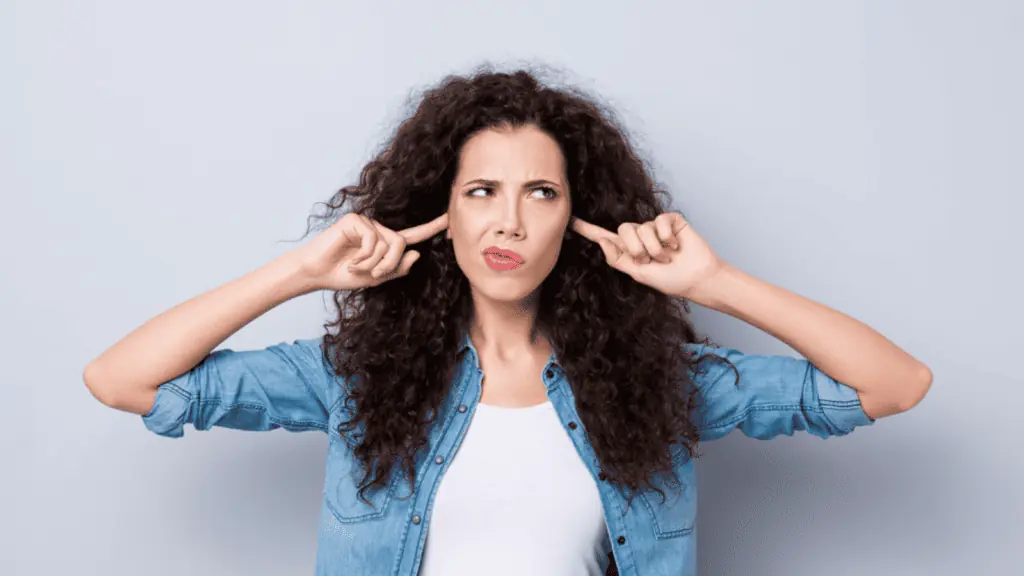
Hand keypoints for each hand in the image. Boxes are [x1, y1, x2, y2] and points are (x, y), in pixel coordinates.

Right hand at [296, 212, 447, 290]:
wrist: (316, 273)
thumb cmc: (343, 274)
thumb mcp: (376, 278)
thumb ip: (397, 268)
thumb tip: (417, 253)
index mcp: (386, 242)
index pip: (413, 235)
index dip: (432, 228)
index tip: (450, 219)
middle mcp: (379, 229)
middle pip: (402, 244)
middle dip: (389, 265)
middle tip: (371, 275)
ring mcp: (367, 223)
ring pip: (389, 243)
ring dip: (374, 263)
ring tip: (355, 267)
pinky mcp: (355, 220)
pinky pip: (373, 240)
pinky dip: (364, 257)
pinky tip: (350, 260)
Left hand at [571, 212, 724, 299]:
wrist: (696, 278)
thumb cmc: (669, 279)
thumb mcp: (638, 273)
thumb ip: (618, 259)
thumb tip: (601, 241)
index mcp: (627, 250)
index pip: (604, 236)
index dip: (587, 230)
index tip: (570, 221)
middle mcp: (639, 235)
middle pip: (624, 229)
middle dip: (638, 248)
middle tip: (653, 260)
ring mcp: (655, 227)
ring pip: (643, 228)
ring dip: (656, 247)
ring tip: (668, 256)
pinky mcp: (670, 220)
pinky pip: (660, 221)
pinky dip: (667, 236)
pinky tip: (676, 245)